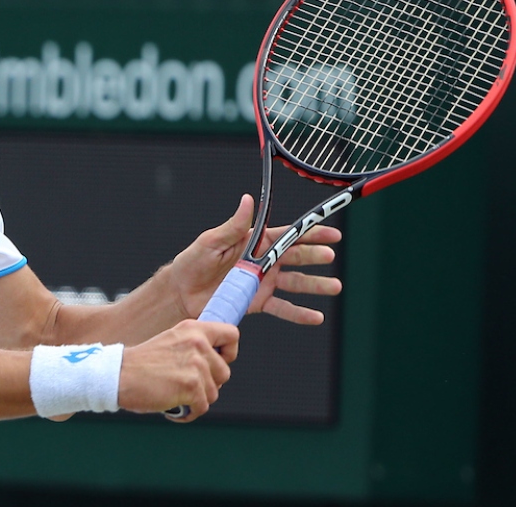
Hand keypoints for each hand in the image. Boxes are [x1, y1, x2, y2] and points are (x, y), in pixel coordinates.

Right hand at [117, 319, 238, 421]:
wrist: (118, 375)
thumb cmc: (141, 364)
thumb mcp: (171, 341)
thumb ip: (194, 347)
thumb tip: (217, 364)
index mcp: (193, 329)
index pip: (232, 335)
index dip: (228, 353)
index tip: (217, 362)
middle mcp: (197, 343)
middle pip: (225, 373)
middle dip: (208, 384)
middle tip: (185, 385)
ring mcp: (196, 365)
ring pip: (214, 393)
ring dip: (196, 400)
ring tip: (175, 395)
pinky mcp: (191, 386)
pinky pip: (202, 407)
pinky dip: (188, 413)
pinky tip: (172, 407)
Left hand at [168, 195, 342, 323]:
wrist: (181, 293)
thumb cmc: (193, 262)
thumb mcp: (212, 241)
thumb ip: (234, 226)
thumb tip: (247, 199)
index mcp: (256, 242)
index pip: (288, 235)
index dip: (311, 233)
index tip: (332, 234)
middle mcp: (264, 261)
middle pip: (296, 257)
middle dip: (315, 256)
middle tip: (330, 257)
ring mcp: (264, 282)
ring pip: (296, 283)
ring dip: (316, 285)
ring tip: (334, 286)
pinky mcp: (259, 302)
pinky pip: (283, 308)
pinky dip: (300, 313)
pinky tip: (316, 316)